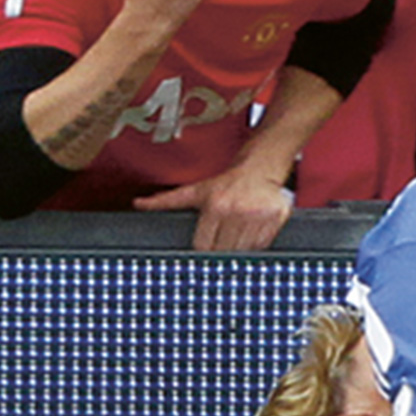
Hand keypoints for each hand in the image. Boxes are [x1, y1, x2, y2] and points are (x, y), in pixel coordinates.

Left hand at [136, 161, 293, 249]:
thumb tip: (139, 203)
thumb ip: (165, 201)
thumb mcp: (195, 190)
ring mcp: (258, 214)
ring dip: (239, 248)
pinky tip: (252, 231)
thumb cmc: (227, 181)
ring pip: (243, 251)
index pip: (203, 246)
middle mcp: (237, 210)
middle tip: (224, 237)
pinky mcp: (276, 217)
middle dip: (221, 248)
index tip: (208, 242)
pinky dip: (257, 244)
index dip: (204, 245)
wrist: (261, 165)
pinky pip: (263, 245)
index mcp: (215, 205)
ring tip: (237, 232)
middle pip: (223, 251)